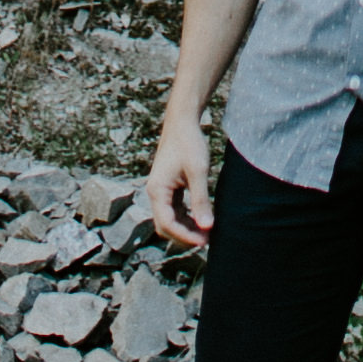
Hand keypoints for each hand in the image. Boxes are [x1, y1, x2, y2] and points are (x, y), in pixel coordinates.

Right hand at [148, 108, 216, 253]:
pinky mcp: (168, 187)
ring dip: (186, 228)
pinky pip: (174, 209)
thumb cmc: (189, 143)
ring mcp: (161, 190)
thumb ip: (201, 200)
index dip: (184, 236)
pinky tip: (201, 218)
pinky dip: (186, 217)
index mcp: (157, 190)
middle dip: (184, 236)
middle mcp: (155, 192)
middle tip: (207, 240)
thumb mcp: (198, 171)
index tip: (204, 241)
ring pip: (169, 219)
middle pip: (165, 226)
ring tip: (207, 232)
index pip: (167, 224)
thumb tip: (206, 227)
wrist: (183, 121)